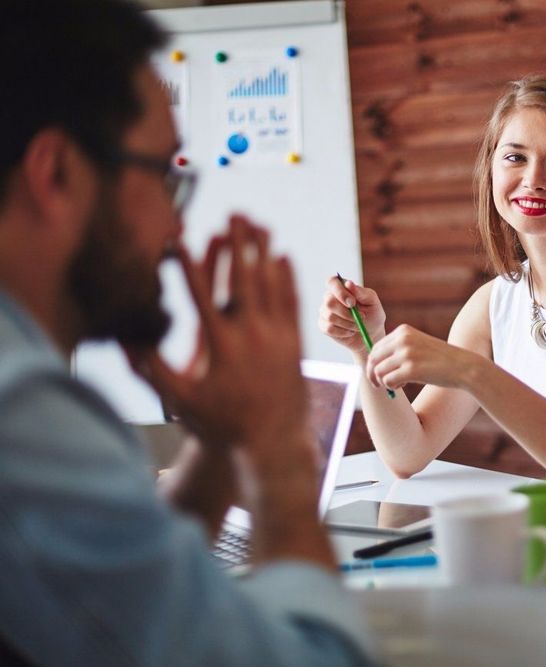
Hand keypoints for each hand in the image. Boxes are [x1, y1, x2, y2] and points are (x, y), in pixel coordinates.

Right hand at [129, 216, 307, 454]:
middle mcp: (253, 337)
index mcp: (222, 347)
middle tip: (234, 213)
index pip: (202, 295)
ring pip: (272, 285)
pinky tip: (282, 257)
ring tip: (257, 224)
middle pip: (245, 279)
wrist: (272, 446)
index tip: (180, 237)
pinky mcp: (295, 344)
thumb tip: (123, 341)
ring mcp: (278, 338)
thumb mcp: (181, 402)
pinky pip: (292, 302)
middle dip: (239, 243)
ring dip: (264, 252)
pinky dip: (287, 278)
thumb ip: (152, 370)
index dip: (190, 263)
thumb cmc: (223, 426)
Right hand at [318, 275, 385, 355]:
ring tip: (358, 325)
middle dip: (346, 313)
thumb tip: (348, 283)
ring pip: (330, 317)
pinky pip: (328, 329)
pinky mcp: (323, 325)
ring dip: (348, 323)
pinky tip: (350, 331)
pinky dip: (343, 332)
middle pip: (329, 302)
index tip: (352, 303)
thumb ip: (360, 292)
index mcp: (342, 288)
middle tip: (361, 317)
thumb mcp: (372, 301)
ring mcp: (325, 312)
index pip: (331, 282)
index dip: (340, 292)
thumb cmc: (372, 314)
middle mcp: (330, 298)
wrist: (371, 334)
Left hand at [366, 324, 476, 391]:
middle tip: (377, 385)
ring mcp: (407, 354)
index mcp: (403, 331)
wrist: (462, 366)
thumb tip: (373, 363)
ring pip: (379, 371)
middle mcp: (403, 339)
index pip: (375, 347)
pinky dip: (392, 387)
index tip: (376, 374)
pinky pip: (388, 381)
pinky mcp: (411, 370)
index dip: (372, 363)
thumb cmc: (439, 359)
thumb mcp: (417, 345)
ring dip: (384, 382)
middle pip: (373, 359)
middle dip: (372, 374)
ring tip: (397, 384)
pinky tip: (403, 385)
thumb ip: (398, 349)